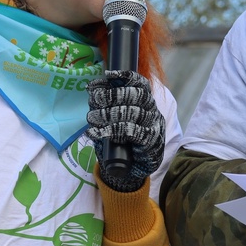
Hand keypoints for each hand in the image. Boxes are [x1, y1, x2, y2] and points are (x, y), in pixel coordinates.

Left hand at [87, 70, 165, 192]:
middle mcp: (152, 111)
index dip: (126, 76)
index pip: (141, 84)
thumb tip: (91, 88)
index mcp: (145, 103)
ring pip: (132, 112)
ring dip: (108, 114)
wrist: (130, 170)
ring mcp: (153, 127)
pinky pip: (131, 131)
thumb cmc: (120, 142)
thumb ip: (106, 105)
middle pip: (136, 95)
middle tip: (94, 99)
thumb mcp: (112, 120)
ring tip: (92, 118)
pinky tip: (98, 133)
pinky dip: (112, 130)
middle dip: (112, 95)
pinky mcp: (150, 143)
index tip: (108, 74)